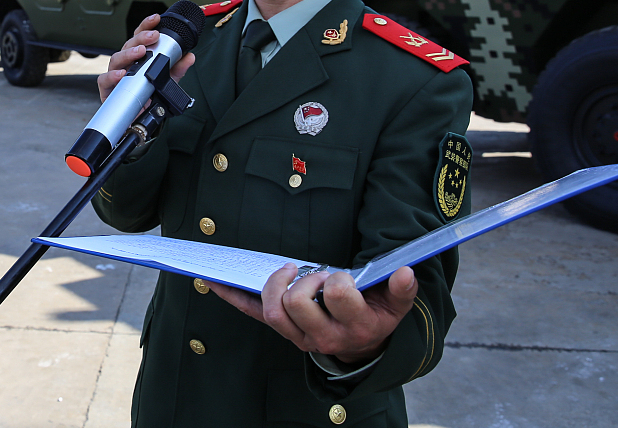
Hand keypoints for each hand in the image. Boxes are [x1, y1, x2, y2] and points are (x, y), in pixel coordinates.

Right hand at [97, 14, 195, 102]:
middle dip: (141, 38)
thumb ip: (177, 69)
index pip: (140, 37)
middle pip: (128, 45)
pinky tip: (122, 74)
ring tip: (141, 52)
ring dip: (128, 54)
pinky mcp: (107, 90)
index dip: (146, 26)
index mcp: (137, 57)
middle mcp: (125, 64)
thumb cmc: (149, 96)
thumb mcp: (167, 81)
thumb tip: (189, 56)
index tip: (156, 18)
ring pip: (115, 59)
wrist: (139, 120)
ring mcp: (114, 75)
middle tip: (153, 36)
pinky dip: (112, 76)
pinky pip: (104, 80)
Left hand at [209, 264, 417, 363]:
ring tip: (289, 271)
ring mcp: (299, 336)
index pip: (337, 295)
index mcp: (353, 326)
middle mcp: (322, 336)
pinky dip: (231, 296)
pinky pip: (252, 313)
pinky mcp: (284, 331)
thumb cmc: (377, 316)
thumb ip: (401, 289)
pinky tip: (211, 280)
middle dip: (304, 280)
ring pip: (272, 311)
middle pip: (296, 303)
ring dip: (275, 284)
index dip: (337, 279)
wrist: (365, 346)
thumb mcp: (395, 305)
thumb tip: (405, 272)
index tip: (342, 275)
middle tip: (315, 273)